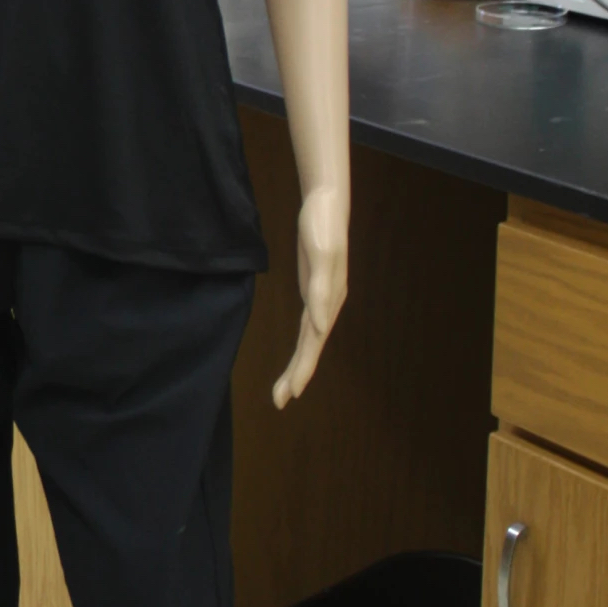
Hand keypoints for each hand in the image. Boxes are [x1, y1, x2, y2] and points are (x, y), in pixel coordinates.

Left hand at [273, 184, 346, 407]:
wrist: (326, 204)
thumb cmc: (322, 228)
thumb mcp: (320, 256)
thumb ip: (320, 292)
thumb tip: (318, 327)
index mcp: (327, 301)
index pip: (312, 343)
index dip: (302, 369)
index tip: (291, 393)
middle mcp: (326, 304)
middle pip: (310, 347)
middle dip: (297, 375)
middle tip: (280, 401)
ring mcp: (322, 297)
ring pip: (309, 339)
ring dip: (299, 364)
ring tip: (285, 387)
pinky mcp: (314, 288)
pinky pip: (308, 324)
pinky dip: (304, 343)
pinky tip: (303, 351)